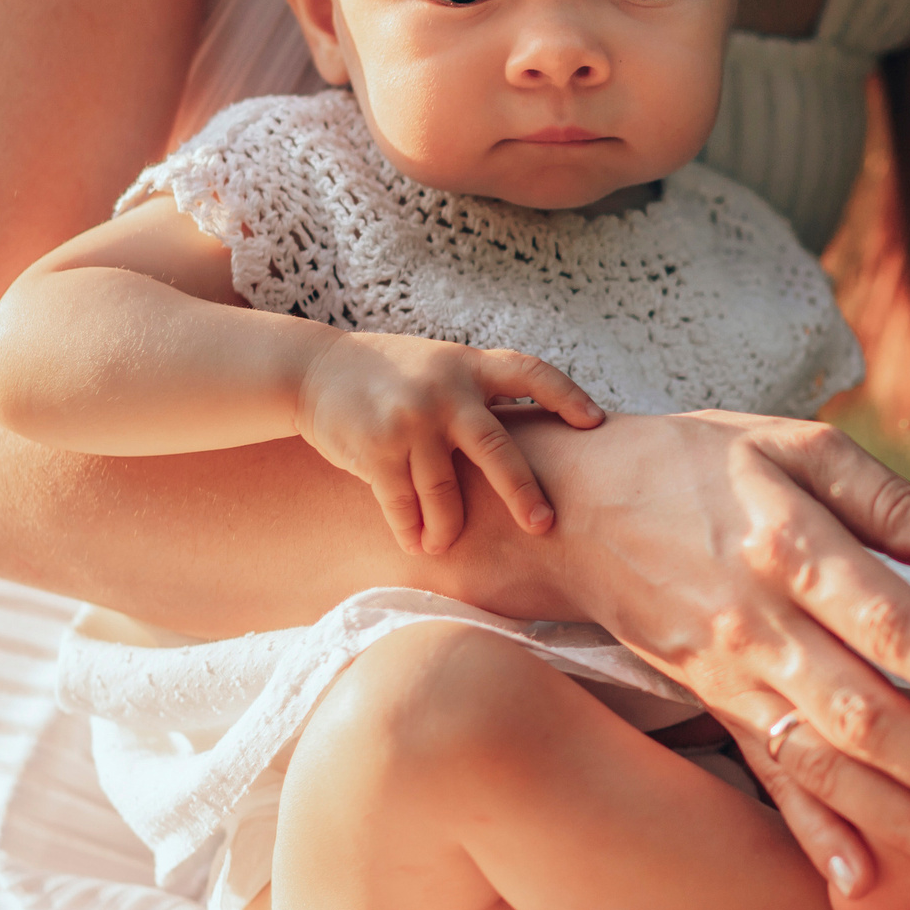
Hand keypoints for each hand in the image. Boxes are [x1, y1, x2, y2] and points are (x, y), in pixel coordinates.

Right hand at [295, 332, 602, 553]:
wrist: (313, 370)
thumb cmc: (391, 375)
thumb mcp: (441, 366)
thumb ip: (479, 391)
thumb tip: (537, 437)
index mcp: (469, 365)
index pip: (531, 372)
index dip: (566, 396)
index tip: (596, 422)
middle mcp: (446, 390)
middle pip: (497, 448)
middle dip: (523, 491)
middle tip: (544, 524)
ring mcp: (411, 420)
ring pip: (445, 491)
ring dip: (448, 527)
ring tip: (445, 544)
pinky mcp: (377, 450)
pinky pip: (403, 503)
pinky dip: (411, 528)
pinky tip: (417, 541)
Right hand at [507, 411, 909, 900]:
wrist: (576, 509)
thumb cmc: (699, 463)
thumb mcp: (793, 448)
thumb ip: (890, 499)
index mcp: (789, 546)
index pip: (885, 620)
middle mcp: (757, 624)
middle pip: (862, 712)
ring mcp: (730, 675)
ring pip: (822, 762)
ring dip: (899, 820)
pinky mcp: (715, 705)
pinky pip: (769, 776)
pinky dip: (812, 834)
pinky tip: (859, 885)